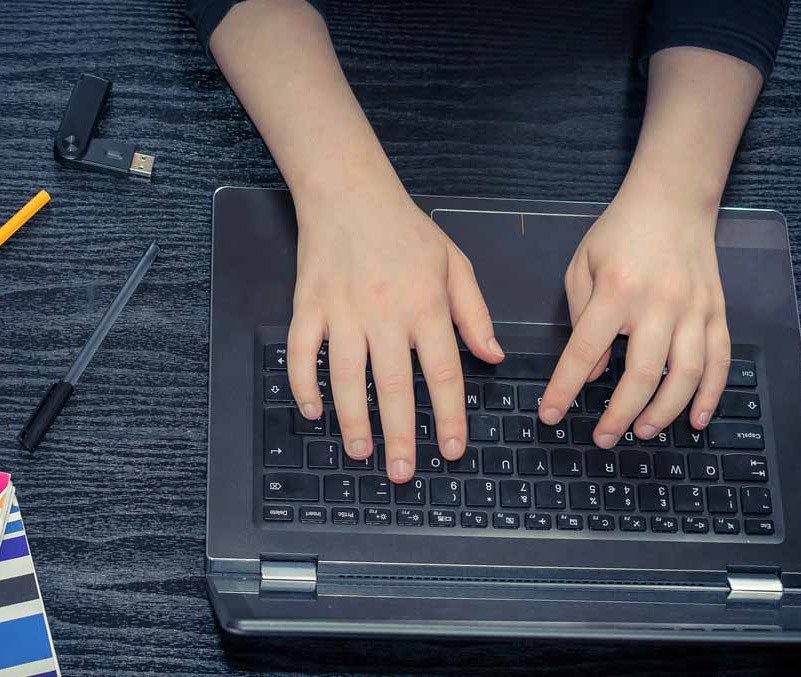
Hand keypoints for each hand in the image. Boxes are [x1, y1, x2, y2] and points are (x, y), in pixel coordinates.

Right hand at [287, 191, 503, 482]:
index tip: (452, 450)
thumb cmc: (406, 230)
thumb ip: (475, 314)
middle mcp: (385, 314)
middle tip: (404, 472)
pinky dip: (303, 385)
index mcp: (426, 306)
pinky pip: (302, 353)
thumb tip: (492, 357)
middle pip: (393, 386)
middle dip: (400, 436)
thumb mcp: (455, 265)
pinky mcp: (308, 306)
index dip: (449, 416)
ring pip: (346, 377)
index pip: (442, 373)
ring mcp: (342, 311)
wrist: (350, 192)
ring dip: (352, 420)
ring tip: (361, 452)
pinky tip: (313, 411)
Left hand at [538, 188, 729, 444]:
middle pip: (642, 375)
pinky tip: (695, 419)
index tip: (551, 415)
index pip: (585, 351)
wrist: (674, 199)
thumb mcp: (583, 266)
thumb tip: (595, 371)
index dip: (564, 389)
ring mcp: (694, 309)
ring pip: (686, 375)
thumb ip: (582, 318)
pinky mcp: (717, 311)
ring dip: (664, 412)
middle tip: (603, 438)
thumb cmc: (620, 232)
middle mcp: (659, 303)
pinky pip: (719, 361)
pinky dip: (710, 395)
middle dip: (619, 414)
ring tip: (642, 432)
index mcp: (616, 291)